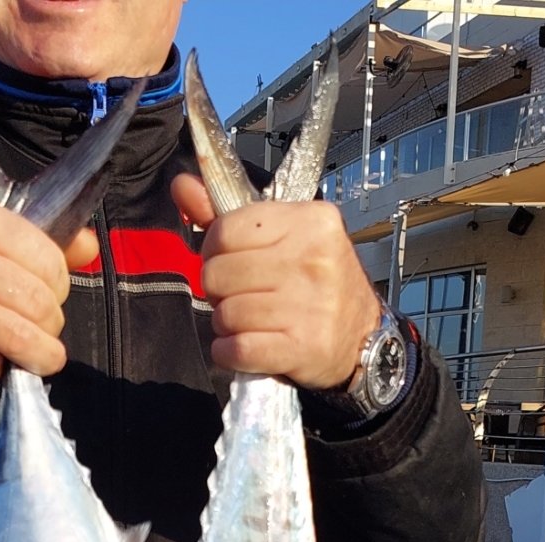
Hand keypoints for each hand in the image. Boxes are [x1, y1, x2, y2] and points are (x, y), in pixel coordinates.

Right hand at [0, 181, 98, 381]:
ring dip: (39, 356)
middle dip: (50, 326)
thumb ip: (25, 240)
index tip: (45, 298)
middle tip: (40, 333)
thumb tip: (90, 246)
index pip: (44, 257)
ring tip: (39, 358)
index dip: (57, 287)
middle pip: (37, 301)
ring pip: (19, 337)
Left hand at [171, 174, 380, 389]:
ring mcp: (309, 305)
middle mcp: (312, 259)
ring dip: (226, 325)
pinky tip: (245, 347)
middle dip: (219, 291)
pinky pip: (236, 349)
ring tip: (250, 322)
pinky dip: (229, 353)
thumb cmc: (317, 284)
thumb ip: (229, 216)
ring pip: (225, 314)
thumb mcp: (285, 238)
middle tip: (242, 297)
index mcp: (309, 220)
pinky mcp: (302, 347)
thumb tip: (181, 185)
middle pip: (218, 274)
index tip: (231, 262)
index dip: (215, 252)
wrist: (363, 338)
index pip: (225, 231)